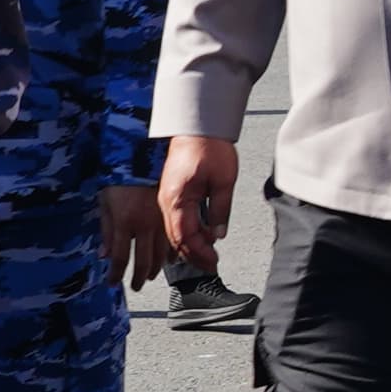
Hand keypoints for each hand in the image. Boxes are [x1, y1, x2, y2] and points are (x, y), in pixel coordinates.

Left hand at [99, 184, 170, 291]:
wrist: (142, 159)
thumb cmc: (120, 179)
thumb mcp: (105, 204)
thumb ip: (106, 231)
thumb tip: (104, 254)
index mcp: (125, 223)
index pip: (121, 257)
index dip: (116, 274)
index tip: (112, 283)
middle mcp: (144, 225)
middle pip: (144, 261)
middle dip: (138, 277)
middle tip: (135, 286)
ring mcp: (160, 221)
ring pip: (161, 253)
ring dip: (156, 268)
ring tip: (150, 276)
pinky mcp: (170, 216)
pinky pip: (173, 240)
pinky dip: (171, 253)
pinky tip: (169, 260)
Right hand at [160, 134, 238, 271]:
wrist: (197, 125)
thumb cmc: (209, 148)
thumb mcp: (223, 181)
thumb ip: (220, 210)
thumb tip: (218, 234)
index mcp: (176, 200)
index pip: (184, 236)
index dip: (199, 253)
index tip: (212, 262)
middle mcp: (167, 201)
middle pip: (176, 238)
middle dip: (194, 254)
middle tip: (210, 265)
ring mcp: (167, 197)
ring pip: (175, 230)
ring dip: (191, 245)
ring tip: (207, 256)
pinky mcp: (172, 193)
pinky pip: (177, 219)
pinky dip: (188, 231)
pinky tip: (202, 236)